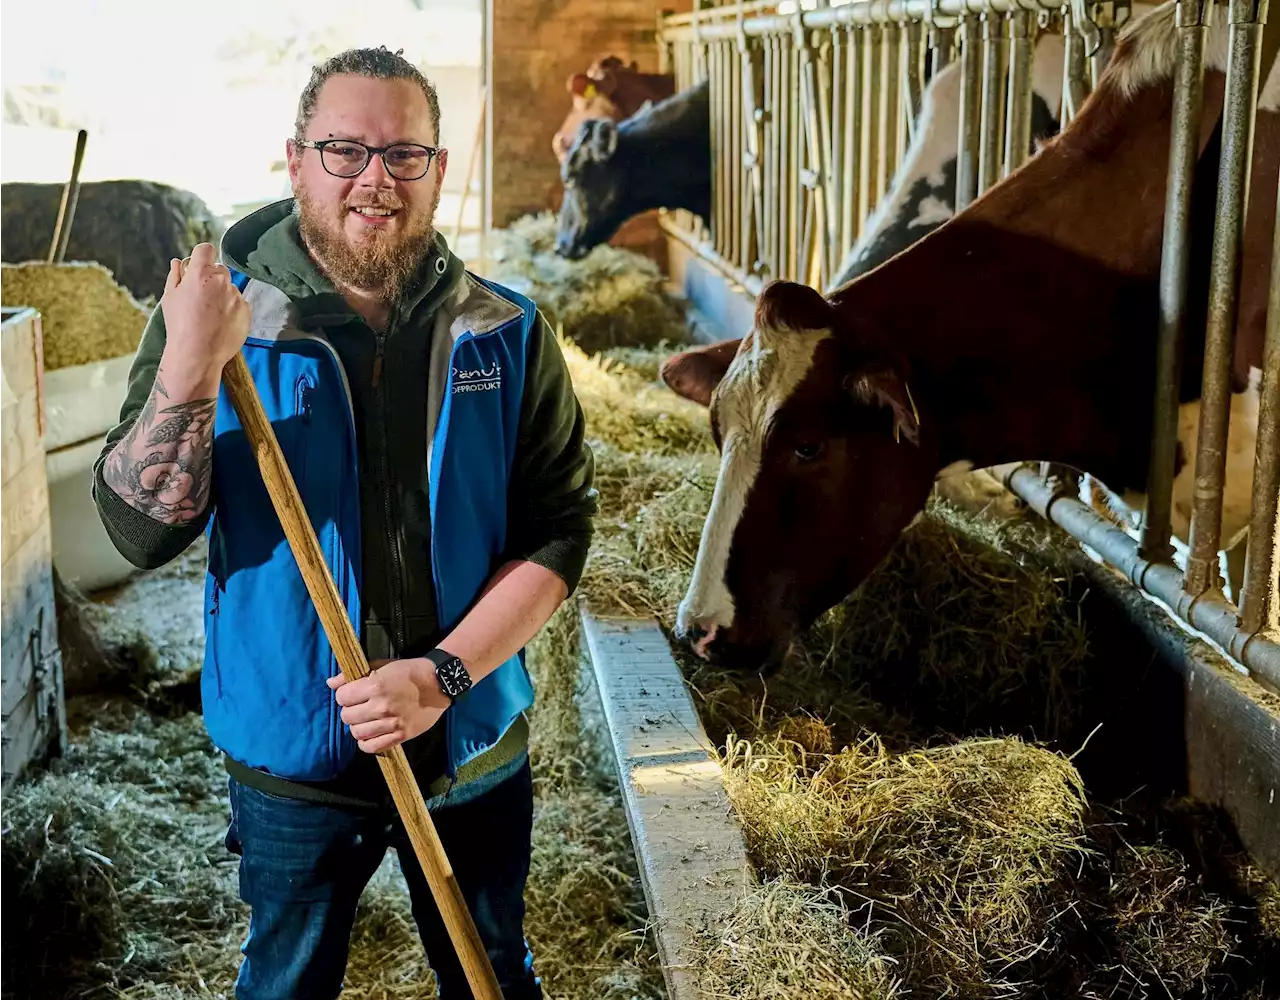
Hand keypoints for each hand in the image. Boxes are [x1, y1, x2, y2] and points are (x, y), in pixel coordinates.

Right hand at [160, 242, 250, 384]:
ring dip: (223, 295)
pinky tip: (221, 323)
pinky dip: (232, 310)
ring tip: (210, 316)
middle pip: (219, 270)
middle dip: (211, 278)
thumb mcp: (170, 298)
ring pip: (230, 288)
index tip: (198, 265)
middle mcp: (222, 281)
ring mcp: (236, 296)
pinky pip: (239, 304)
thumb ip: (175, 276)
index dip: (201, 256)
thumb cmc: (180, 326)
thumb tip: (177, 262)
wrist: (198, 355)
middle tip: (201, 298)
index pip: (206, 249)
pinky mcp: (247, 311)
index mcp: (200, 273)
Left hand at [327, 658, 450, 753]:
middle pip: (347, 716)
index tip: (352, 694)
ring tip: (365, 720)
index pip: (342, 697)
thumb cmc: (409, 671)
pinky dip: (366, 743)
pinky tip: (370, 734)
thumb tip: (331, 683)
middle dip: (350, 711)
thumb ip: (354, 675)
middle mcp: (381, 706)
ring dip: (358, 726)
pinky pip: (373, 747)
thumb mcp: (382, 666)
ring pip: (357, 733)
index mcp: (375, 685)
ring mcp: (391, 723)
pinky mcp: (401, 735)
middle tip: (359, 707)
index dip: (345, 695)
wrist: (439, 683)